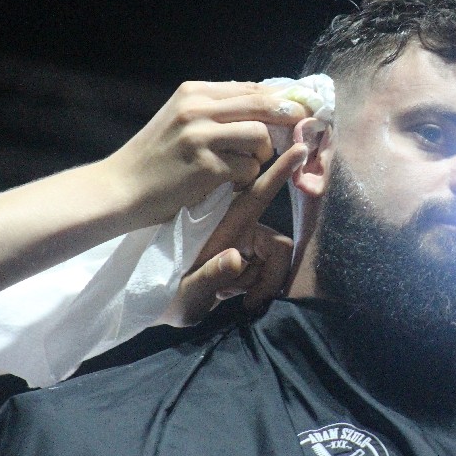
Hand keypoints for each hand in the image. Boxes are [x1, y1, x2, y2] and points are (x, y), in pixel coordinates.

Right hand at [101, 81, 309, 229]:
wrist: (122, 188)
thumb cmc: (157, 158)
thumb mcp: (182, 120)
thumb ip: (217, 109)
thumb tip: (267, 103)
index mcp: (194, 92)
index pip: (252, 88)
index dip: (282, 99)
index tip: (302, 108)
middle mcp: (197, 107)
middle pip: (263, 105)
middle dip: (289, 118)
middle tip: (301, 130)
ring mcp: (201, 135)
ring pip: (260, 136)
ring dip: (263, 154)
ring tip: (246, 166)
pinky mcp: (205, 165)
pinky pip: (249, 167)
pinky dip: (246, 178)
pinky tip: (231, 183)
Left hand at [157, 142, 307, 326]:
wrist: (157, 306)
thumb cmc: (170, 297)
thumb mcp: (187, 294)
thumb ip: (211, 276)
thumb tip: (236, 258)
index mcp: (225, 229)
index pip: (259, 196)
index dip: (280, 173)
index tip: (298, 148)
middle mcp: (240, 233)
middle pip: (278, 248)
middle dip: (268, 277)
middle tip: (238, 295)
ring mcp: (244, 247)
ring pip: (273, 266)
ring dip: (257, 286)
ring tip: (228, 296)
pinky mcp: (247, 264)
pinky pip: (267, 278)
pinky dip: (258, 292)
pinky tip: (235, 299)